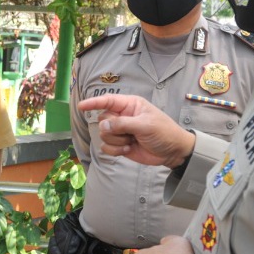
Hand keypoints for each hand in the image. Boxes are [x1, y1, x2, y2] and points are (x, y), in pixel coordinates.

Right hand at [77, 93, 193, 168]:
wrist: (172, 152)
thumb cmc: (163, 132)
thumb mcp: (145, 125)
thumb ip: (123, 124)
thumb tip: (103, 126)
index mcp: (130, 105)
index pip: (108, 101)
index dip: (94, 103)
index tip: (82, 106)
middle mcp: (123, 116)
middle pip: (103, 120)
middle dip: (112, 129)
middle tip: (128, 133)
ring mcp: (121, 131)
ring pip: (103, 135)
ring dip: (116, 141)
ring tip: (131, 141)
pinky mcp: (119, 145)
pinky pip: (106, 147)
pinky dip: (115, 150)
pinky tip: (128, 149)